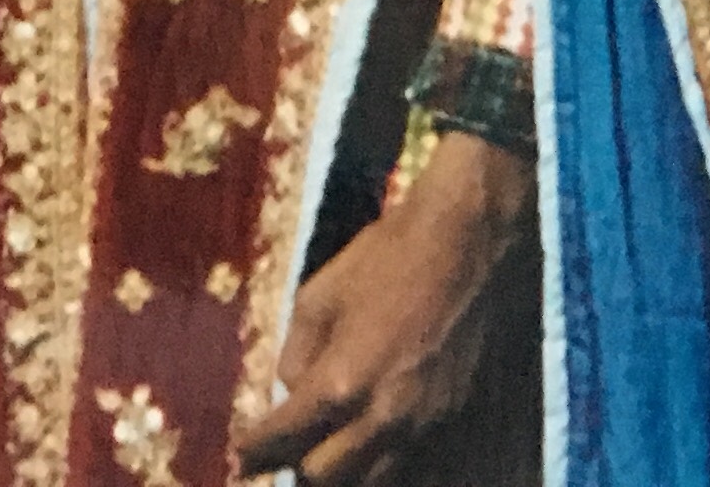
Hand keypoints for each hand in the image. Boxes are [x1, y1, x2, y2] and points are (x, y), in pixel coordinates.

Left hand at [231, 129, 538, 485]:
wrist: (466, 245)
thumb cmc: (386, 258)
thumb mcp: (319, 294)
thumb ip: (298, 352)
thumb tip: (290, 391)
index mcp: (342, 382)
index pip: (286, 439)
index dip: (255, 449)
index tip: (243, 452)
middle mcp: (383, 418)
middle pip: (325, 478)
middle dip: (297, 466)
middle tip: (285, 448)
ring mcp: (424, 427)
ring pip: (372, 482)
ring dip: (343, 472)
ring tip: (327, 448)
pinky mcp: (455, 423)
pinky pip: (412, 466)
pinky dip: (383, 464)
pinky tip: (371, 443)